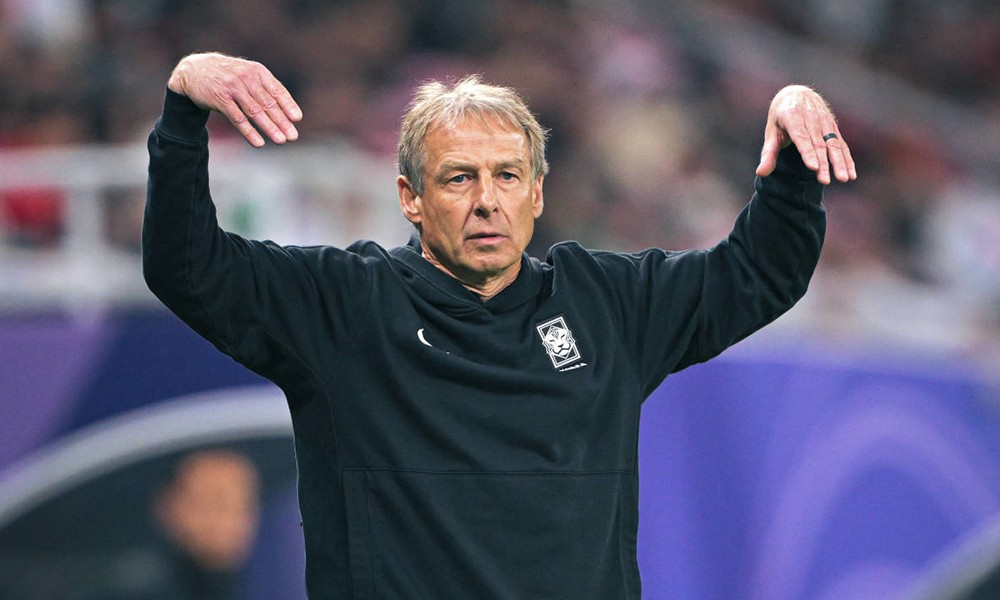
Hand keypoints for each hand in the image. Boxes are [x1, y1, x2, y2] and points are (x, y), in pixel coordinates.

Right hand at [167, 53, 301, 147]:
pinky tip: (259, 142)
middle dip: (282, 121)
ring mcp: (233, 88)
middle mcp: (246, 78)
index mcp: (257, 71)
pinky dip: (249, 132)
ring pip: (255, 112)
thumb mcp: (247, 74)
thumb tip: (287, 112)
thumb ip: (264, 89)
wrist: (193, 71)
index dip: (288, 105)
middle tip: (293, 136)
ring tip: (281, 140)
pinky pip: (238, 118)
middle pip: (268, 103)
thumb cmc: (228, 76)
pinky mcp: (220, 99)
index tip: (297, 119)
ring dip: (269, 128)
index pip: (277, 90)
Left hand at [755, 85, 856, 184]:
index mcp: (792, 116)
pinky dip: (847, 158)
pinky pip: (841, 144)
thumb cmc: (780, 118)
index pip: (801, 137)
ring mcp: (824, 121)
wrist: (797, 94)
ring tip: (844, 179)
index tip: (813, 168)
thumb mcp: (771, 132)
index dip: (807, 152)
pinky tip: (851, 174)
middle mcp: (811, 117)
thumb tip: (760, 173)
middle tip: (824, 181)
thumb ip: (768, 153)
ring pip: (833, 143)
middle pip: (818, 143)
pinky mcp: (833, 127)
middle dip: (823, 163)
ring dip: (839, 162)